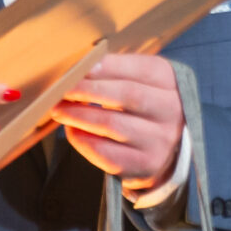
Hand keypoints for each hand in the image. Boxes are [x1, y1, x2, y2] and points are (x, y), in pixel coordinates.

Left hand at [54, 52, 183, 186]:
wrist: (164, 150)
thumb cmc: (142, 107)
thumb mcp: (140, 82)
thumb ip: (116, 71)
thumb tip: (79, 66)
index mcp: (171, 83)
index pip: (141, 69)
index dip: (108, 66)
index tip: (80, 66)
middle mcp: (171, 111)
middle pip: (127, 95)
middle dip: (88, 90)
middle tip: (61, 88)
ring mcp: (160, 140)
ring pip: (113, 124)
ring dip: (79, 115)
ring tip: (58, 109)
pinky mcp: (145, 164)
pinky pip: (107, 152)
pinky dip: (83, 140)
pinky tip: (72, 130)